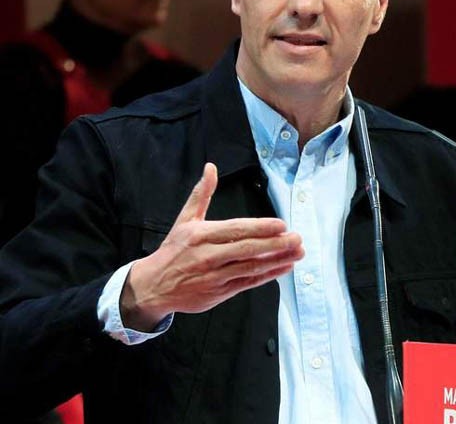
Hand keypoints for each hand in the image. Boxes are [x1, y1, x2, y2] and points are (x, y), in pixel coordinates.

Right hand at [121, 163, 303, 330]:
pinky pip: (248, 283)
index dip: (260, 228)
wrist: (153, 286)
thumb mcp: (185, 220)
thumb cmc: (174, 250)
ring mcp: (214, 276)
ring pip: (251, 267)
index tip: (282, 225)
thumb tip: (211, 167)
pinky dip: (268, 276)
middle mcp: (208, 255)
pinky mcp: (218, 293)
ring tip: (298, 253)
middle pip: (247, 249)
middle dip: (276, 244)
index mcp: (201, 235)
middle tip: (297, 238)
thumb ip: (202, 194)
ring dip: (277, 260)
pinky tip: (284, 267)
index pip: (236, 229)